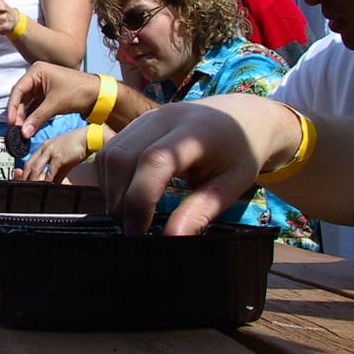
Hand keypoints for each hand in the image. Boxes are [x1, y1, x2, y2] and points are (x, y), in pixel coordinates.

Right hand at [7, 61, 100, 137]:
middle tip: (17, 130)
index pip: (18, 90)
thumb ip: (37, 118)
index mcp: (37, 71)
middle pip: (21, 97)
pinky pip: (36, 106)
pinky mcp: (48, 95)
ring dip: (26, 117)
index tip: (11, 122)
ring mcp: (42, 86)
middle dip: (19, 114)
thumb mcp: (55, 104)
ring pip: (28, 103)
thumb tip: (23, 133)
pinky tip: (30, 127)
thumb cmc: (78, 91)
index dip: (12, 107)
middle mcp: (37, 77)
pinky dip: (33, 116)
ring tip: (23, 131)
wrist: (98, 94)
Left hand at [22, 126, 92, 182]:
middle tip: (24, 188)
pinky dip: (46, 182)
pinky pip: (49, 172)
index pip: (30, 161)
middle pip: (29, 165)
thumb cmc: (77, 146)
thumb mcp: (63, 157)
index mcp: (44, 146)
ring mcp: (51, 152)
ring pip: (36, 169)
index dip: (25, 173)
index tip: (24, 182)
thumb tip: (53, 182)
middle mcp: (45, 148)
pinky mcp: (59, 157)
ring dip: (33, 181)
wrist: (88, 138)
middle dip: (25, 178)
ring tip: (33, 190)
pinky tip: (46, 188)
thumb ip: (56, 170)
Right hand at [95, 94, 298, 236]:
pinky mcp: (137, 124)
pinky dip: (111, 179)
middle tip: (134, 231)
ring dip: (111, 191)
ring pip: (110, 155)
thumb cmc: (242, 150)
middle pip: (122, 157)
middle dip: (120, 201)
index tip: (141, 233)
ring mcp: (146, 118)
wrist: (243, 115)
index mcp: (195, 131)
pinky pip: (110, 151)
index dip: (141, 199)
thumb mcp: (233, 184)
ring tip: (129, 217)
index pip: (155, 161)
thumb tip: (172, 239)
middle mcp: (164, 118)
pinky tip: (125, 197)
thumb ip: (202, 210)